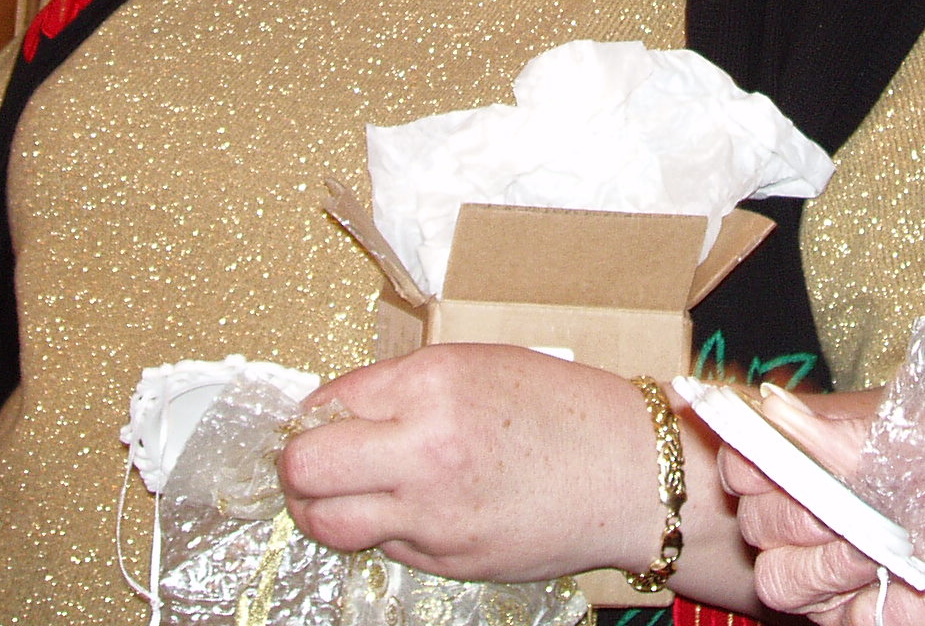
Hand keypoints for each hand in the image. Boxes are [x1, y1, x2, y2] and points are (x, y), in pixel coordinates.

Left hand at [281, 344, 662, 583]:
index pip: (327, 402)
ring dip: (319, 507)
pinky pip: (382, 546)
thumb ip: (402, 386)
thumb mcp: (477, 366)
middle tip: (310, 461)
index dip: (315, 413)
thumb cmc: (561, 409)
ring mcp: (432, 513)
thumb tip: (334, 411)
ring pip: (327, 522)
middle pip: (304, 467)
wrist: (628, 474)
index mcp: (431, 385)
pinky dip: (379, 529)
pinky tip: (408, 508)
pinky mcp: (447, 559)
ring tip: (339, 493)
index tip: (321, 419)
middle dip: (296, 464)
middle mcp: (423, 450)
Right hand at [725, 392, 924, 625]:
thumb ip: (843, 428)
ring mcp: (823, 577)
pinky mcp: (863, 618)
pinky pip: (870, 622)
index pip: (739, 464)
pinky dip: (921, 603)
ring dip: (841, 565)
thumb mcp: (915, 425)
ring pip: (785, 584)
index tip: (786, 461)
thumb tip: (773, 408)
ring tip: (903, 550)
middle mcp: (798, 522)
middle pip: (758, 527)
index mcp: (801, 461)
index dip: (752, 464)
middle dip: (804, 518)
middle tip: (856, 510)